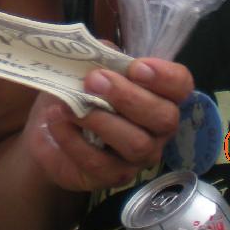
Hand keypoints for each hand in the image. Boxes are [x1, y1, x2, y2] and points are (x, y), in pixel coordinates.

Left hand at [24, 57, 192, 191]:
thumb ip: (99, 56)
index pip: (181, 85)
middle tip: (93, 81)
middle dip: (128, 97)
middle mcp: (156, 129)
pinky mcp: (112, 176)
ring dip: (100, 120)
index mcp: (157, 94)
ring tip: (69, 105)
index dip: (165, 76)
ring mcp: (138, 156)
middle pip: (164, 117)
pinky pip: (100, 162)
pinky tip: (58, 121)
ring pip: (137, 144)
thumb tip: (101, 53)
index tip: (137, 67)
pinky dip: (74, 140)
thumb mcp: (87, 65)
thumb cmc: (77, 90)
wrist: (49, 125)